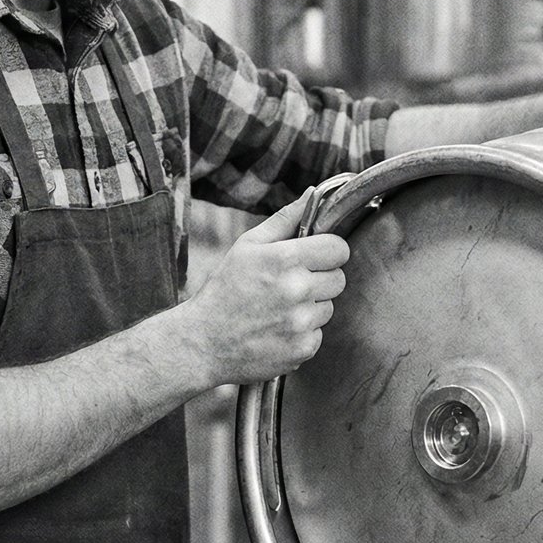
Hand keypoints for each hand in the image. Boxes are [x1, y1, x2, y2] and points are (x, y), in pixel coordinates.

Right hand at [182, 188, 349, 385]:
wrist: (203, 343)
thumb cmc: (224, 290)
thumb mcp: (247, 246)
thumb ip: (284, 220)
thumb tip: (313, 194)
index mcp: (285, 258)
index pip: (338, 249)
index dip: (328, 251)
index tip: (314, 257)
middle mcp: (297, 290)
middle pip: (338, 279)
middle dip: (320, 279)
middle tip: (291, 285)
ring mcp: (301, 322)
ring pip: (328, 308)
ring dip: (310, 308)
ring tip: (278, 309)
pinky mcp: (303, 348)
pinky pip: (318, 334)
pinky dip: (302, 333)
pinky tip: (277, 330)